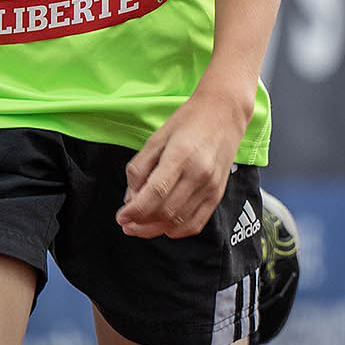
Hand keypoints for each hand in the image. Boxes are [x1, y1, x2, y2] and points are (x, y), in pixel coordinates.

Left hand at [116, 87, 251, 239]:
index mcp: (180, 155)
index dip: (134, 211)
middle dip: (141, 223)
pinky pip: (196, 224)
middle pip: (165, 211)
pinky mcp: (217, 195)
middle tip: (126, 223)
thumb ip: (140, 167)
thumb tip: (131, 198)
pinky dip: (176, 230)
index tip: (120, 217)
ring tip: (139, 227)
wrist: (224, 113)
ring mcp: (211, 187)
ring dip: (155, 229)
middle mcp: (199, 174)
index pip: (154, 193)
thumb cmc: (188, 121)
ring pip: (179, 222)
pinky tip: (162, 226)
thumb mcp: (157, 137)